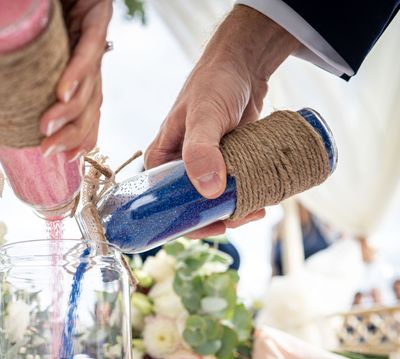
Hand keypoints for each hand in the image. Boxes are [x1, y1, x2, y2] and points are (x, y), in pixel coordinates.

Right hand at [0, 0, 112, 158]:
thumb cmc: (4, 21)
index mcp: (71, 72)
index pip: (86, 112)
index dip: (81, 138)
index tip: (66, 158)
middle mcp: (85, 58)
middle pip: (91, 103)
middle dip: (73, 133)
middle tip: (49, 150)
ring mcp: (90, 36)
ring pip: (91, 80)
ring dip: (71, 110)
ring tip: (48, 128)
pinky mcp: (95, 12)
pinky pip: (91, 46)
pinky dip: (76, 72)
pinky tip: (63, 92)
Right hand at [145, 5, 298, 236]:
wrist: (244, 66)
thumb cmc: (214, 84)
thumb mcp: (204, 117)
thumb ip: (201, 151)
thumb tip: (208, 190)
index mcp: (161, 161)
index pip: (162, 203)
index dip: (182, 221)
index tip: (211, 227)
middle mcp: (179, 168)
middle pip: (191, 207)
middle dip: (216, 218)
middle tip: (241, 217)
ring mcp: (204, 168)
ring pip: (215, 202)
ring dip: (236, 210)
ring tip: (257, 208)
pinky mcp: (227, 165)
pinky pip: (234, 189)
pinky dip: (247, 197)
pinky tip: (263, 198)